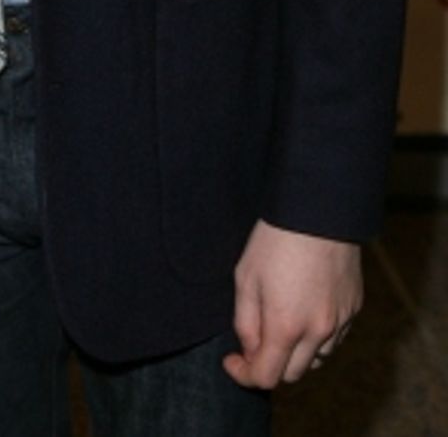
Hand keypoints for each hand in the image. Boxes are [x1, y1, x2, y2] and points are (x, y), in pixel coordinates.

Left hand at [223, 220, 361, 388]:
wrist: (319, 210)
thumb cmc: (275, 240)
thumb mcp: (245, 277)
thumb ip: (245, 322)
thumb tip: (249, 351)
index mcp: (286, 326)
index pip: (266, 377)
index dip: (244, 374)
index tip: (232, 359)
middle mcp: (317, 332)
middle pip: (293, 374)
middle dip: (271, 364)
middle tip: (256, 339)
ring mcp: (340, 322)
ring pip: (317, 359)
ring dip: (297, 353)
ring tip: (282, 323)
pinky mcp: (354, 309)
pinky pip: (335, 338)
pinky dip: (318, 337)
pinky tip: (306, 310)